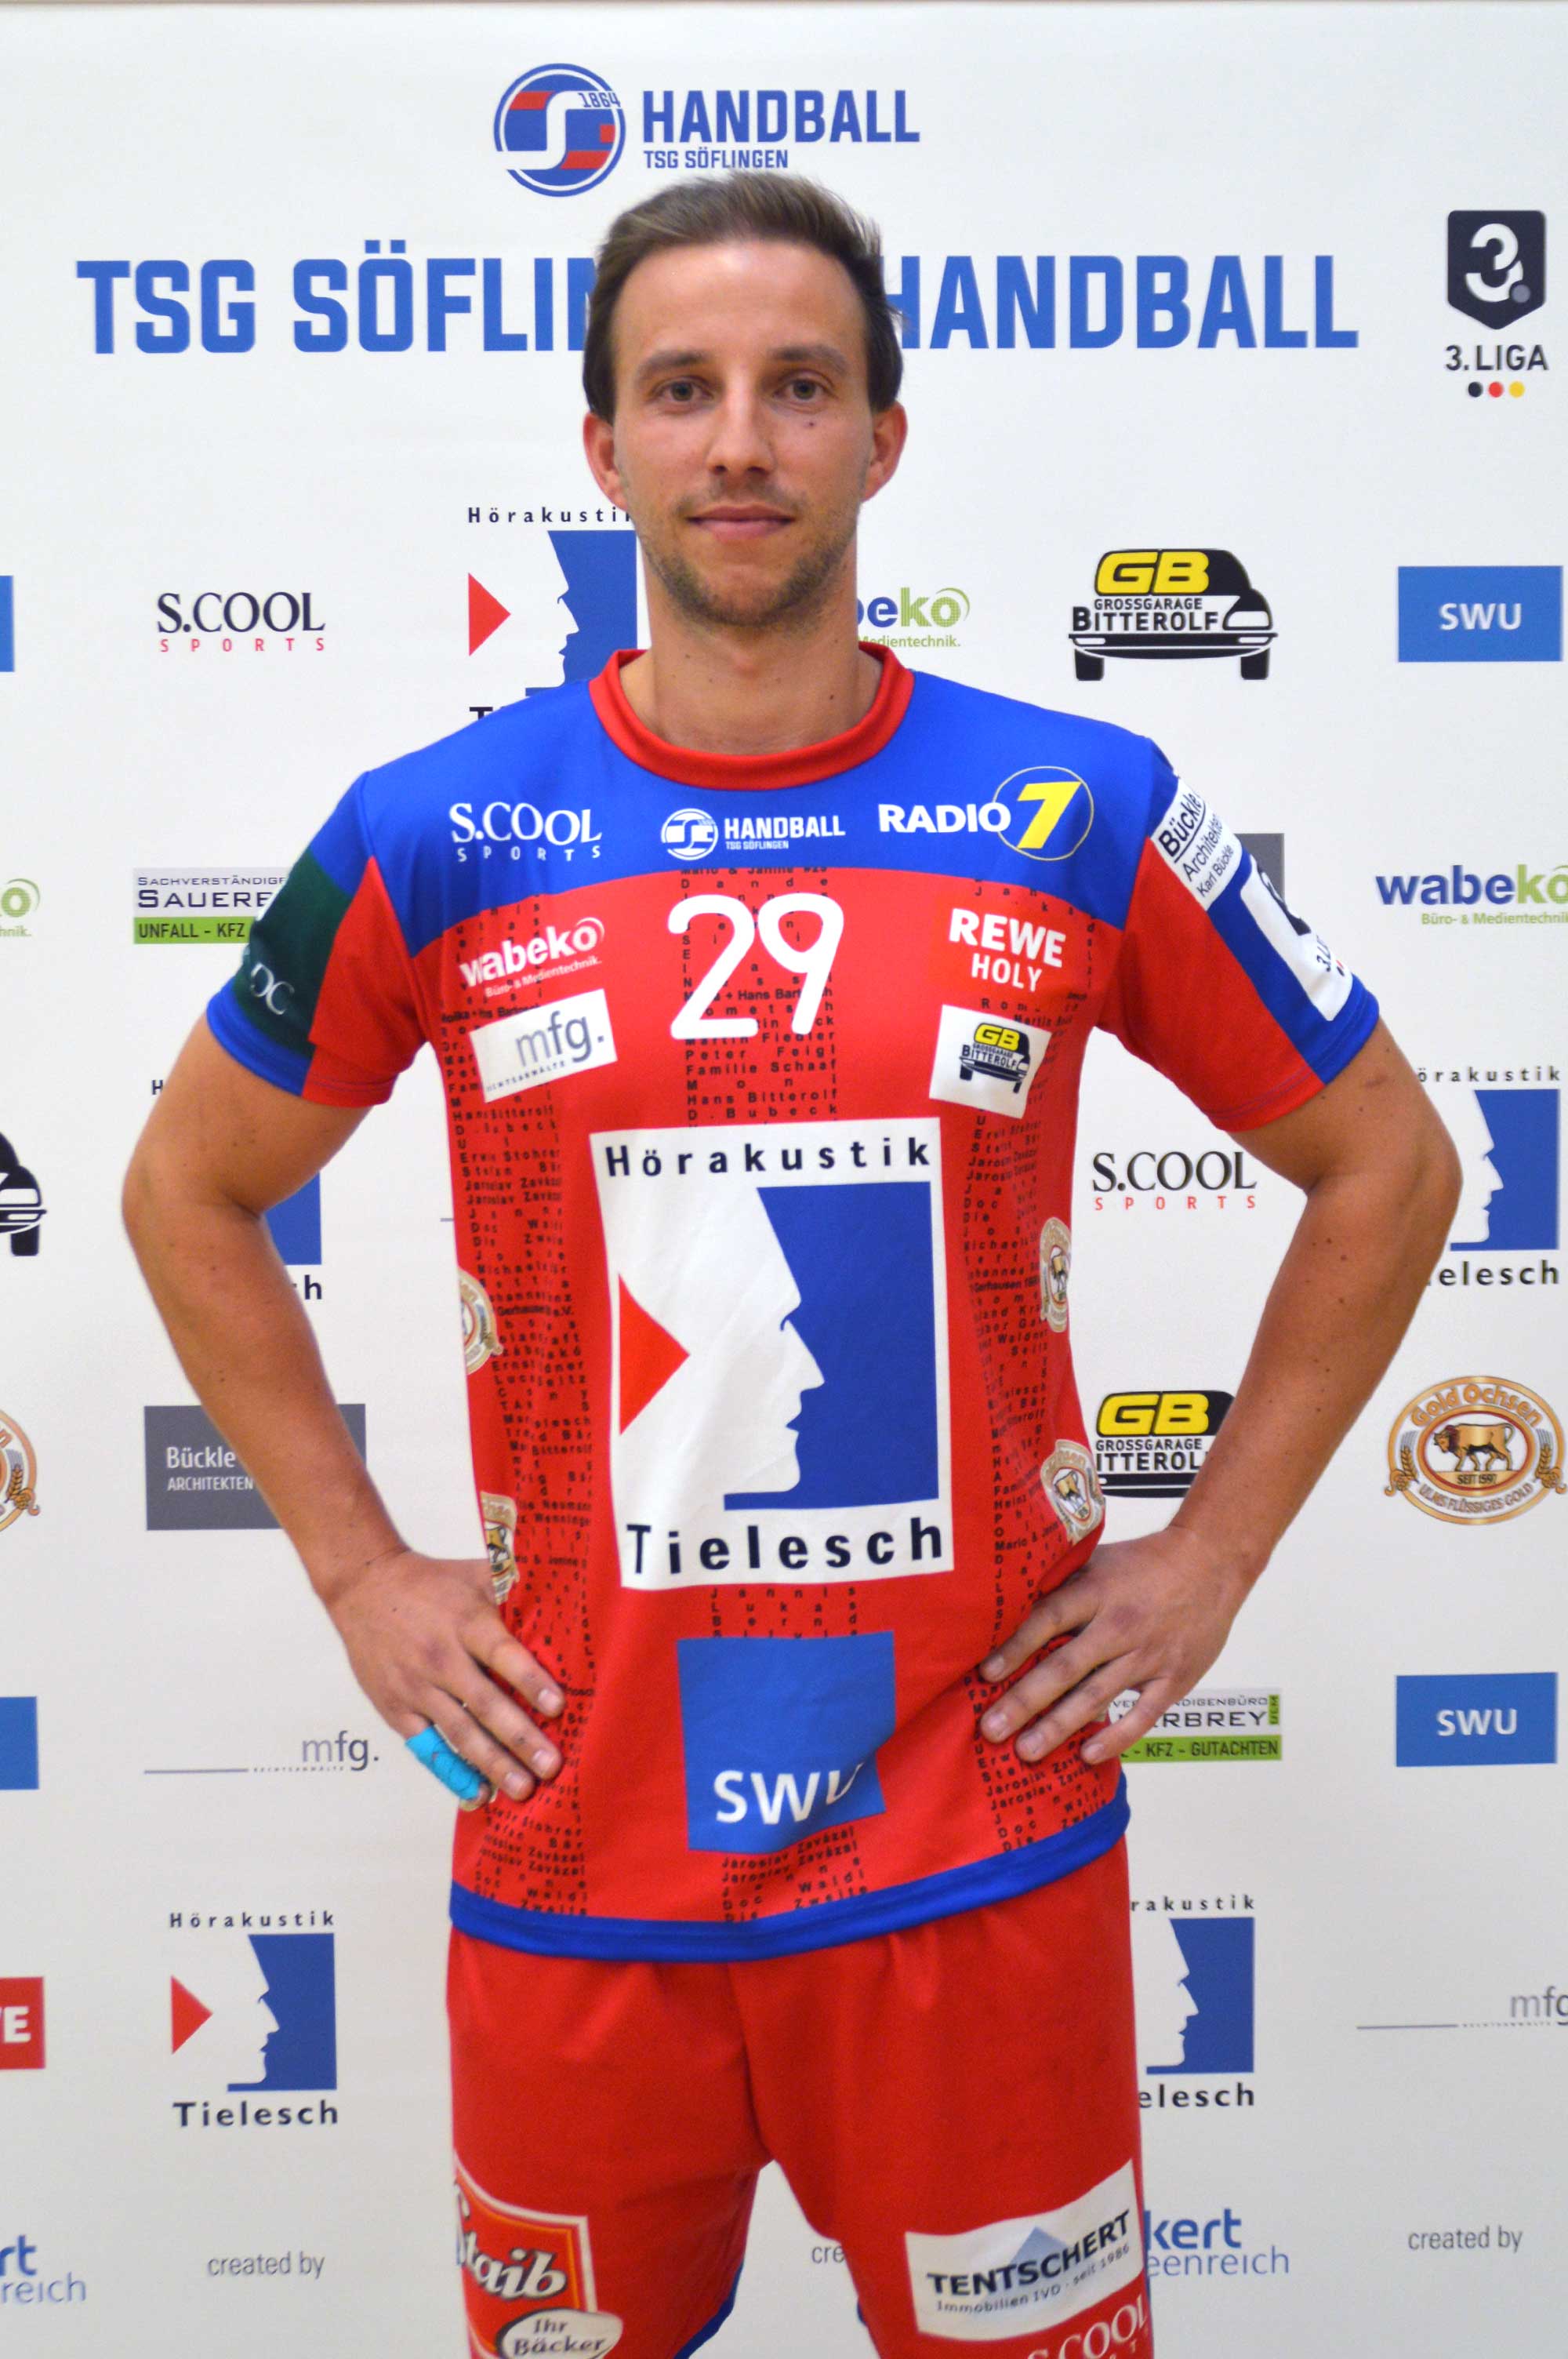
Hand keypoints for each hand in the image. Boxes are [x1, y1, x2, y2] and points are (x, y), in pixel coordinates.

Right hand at [321, 1547, 563, 1808]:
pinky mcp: (396, 1708)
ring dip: (493, 1764)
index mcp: (465, 1622)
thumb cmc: (431, 1583)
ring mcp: (415, 1687)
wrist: (365, 1588)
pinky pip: (428, 1746)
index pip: (501, 1654)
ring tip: (523, 1789)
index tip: (557, 1707)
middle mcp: (440, 1658)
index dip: (529, 1680)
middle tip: (551, 1767)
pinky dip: (452, 1771)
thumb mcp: (474, 1576)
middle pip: (484, 1704)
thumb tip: (564, 1604)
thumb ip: (514, 1592)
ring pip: (459, 1732)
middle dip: (520, 1738)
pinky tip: (478, 1792)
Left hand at [977, 1527, 1251, 1766]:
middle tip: (991, 1730)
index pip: (1048, 1620)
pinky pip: (1142, 1715)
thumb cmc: (1145, 1563)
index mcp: (1096, 1591)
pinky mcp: (1174, 1679)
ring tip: (1026, 1751)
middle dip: (1025, 1701)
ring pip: (1097, 1696)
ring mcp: (1148, 1655)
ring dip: (1059, 1726)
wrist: (1211, 1563)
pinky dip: (1115, 1737)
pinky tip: (1087, 1755)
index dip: (1015, 1647)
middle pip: (1065, 1667)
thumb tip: (1009, 1608)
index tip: (985, 1674)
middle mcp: (1119, 1625)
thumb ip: (1061, 1585)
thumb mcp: (1098, 1561)